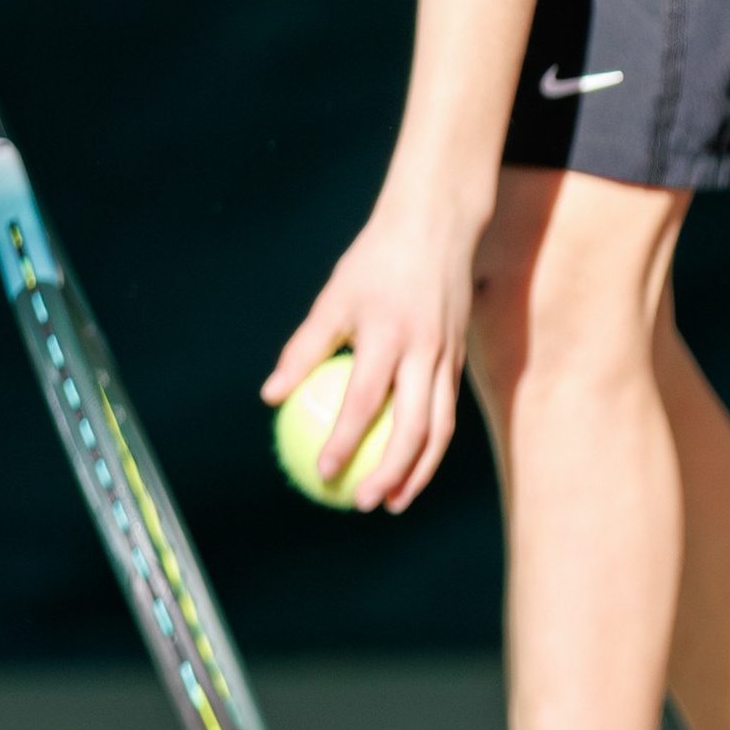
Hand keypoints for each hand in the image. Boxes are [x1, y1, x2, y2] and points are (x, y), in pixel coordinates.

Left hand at [262, 195, 478, 512]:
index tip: (324, 472)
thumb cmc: (375, 262)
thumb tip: (271, 397)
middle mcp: (423, 350)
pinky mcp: (459, 358)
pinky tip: (409, 465)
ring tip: (394, 502)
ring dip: (419, 471)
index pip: (364, 399)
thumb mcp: (334, 298)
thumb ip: (304, 348)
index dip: (345, 440)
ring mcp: (447, 356)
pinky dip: (431, 445)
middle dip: (391, 473)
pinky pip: (446, 412)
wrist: (438, 225)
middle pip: (414, 426)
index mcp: (387, 334)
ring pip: (439, 427)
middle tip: (364, 503)